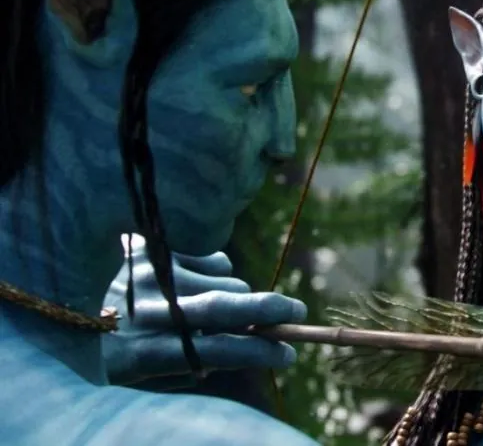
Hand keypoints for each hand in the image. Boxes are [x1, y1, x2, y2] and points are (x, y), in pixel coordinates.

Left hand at [102, 241, 306, 388]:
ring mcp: (150, 271)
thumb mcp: (136, 373)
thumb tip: (241, 346)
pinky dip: (217, 271)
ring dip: (236, 293)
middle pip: (226, 305)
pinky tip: (198, 279)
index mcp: (140, 351)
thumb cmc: (100, 350)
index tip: (288, 354)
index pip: (214, 351)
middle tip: (298, 313)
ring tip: (218, 303)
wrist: (48, 303)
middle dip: (271, 310)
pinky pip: (211, 255)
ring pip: (226, 278)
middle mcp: (148, 307)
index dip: (257, 353)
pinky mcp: (150, 245)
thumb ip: (185, 363)